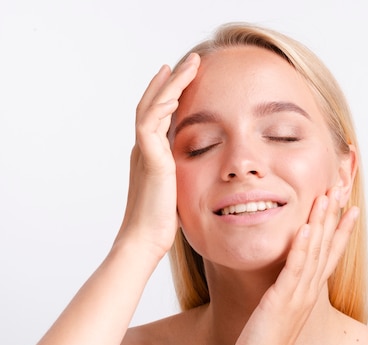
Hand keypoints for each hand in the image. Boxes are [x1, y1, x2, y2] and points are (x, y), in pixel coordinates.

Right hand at [116, 53, 199, 257]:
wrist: (145, 241)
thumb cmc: (162, 222)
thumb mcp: (178, 191)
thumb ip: (184, 176)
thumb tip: (203, 173)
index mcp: (151, 155)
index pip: (159, 116)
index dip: (170, 95)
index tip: (184, 78)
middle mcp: (144, 149)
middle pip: (153, 104)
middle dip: (170, 81)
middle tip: (187, 61)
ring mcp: (144, 152)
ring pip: (152, 107)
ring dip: (171, 84)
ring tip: (188, 65)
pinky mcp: (150, 160)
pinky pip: (151, 123)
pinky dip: (162, 105)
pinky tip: (176, 91)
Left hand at [229, 188, 359, 344]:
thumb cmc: (266, 339)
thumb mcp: (281, 308)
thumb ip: (288, 288)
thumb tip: (289, 275)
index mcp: (309, 290)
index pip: (330, 254)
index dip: (342, 230)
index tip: (351, 208)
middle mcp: (308, 289)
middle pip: (327, 246)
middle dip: (335, 216)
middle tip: (342, 189)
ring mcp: (297, 294)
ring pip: (313, 252)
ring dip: (321, 223)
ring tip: (327, 197)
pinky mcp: (281, 300)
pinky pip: (293, 269)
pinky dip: (301, 248)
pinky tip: (306, 228)